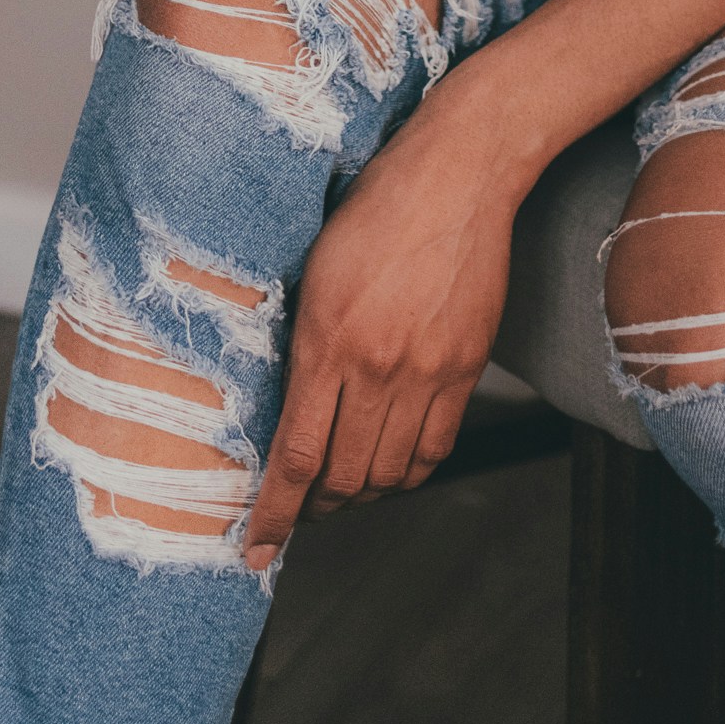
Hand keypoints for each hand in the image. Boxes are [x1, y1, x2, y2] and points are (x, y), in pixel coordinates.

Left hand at [242, 90, 519, 569]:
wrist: (457, 175)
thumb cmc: (376, 208)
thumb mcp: (314, 272)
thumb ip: (303, 344)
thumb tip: (289, 407)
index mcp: (326, 341)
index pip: (296, 457)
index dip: (275, 514)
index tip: (258, 548)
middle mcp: (377, 366)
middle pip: (344, 478)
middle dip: (317, 508)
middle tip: (303, 509)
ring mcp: (427, 371)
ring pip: (390, 473)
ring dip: (363, 493)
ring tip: (346, 487)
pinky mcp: (466, 367)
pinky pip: (436, 447)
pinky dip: (409, 470)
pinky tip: (392, 464)